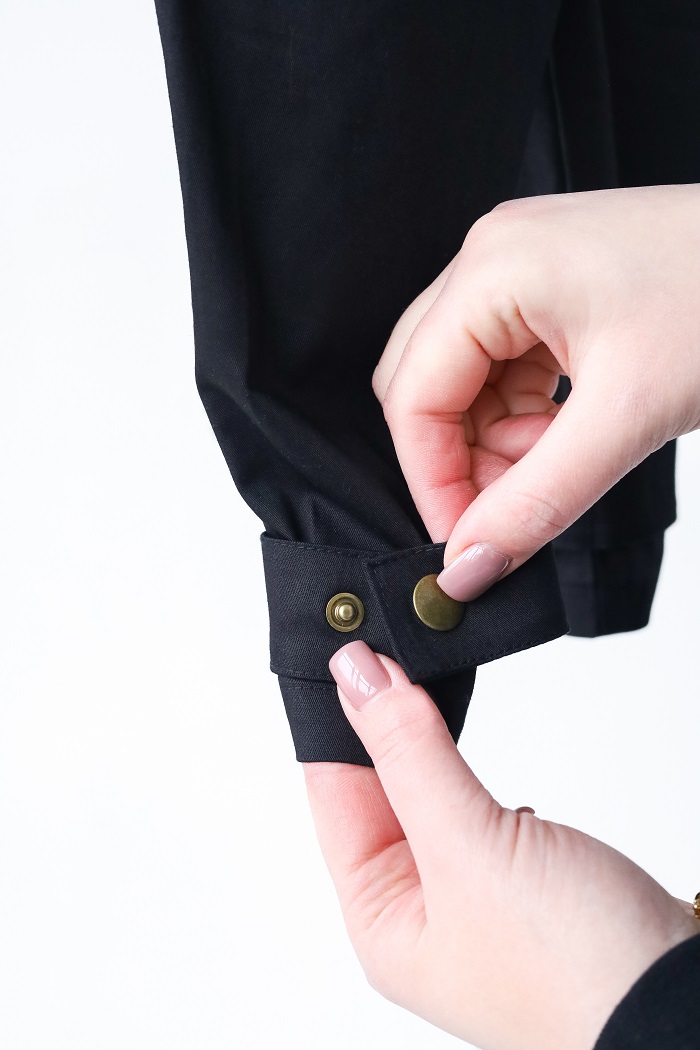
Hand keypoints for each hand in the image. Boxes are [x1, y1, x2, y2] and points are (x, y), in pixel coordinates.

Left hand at [303, 640, 698, 1049]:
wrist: (680, 1005)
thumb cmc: (574, 966)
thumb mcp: (469, 847)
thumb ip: (409, 756)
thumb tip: (356, 676)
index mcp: (381, 921)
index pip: (333, 799)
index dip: (334, 723)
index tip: (342, 653)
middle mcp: (418, 910)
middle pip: (377, 792)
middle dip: (378, 723)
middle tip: (379, 647)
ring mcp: (471, 892)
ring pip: (425, 792)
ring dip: (421, 739)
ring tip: (413, 672)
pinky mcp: (517, 875)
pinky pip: (469, 805)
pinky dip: (462, 765)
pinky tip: (464, 738)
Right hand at [372, 184, 699, 599]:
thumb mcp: (627, 417)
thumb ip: (537, 501)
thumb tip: (468, 567)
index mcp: (493, 270)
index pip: (412, 395)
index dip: (431, 480)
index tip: (463, 544)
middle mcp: (493, 259)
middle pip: (427, 386)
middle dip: (459, 462)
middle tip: (504, 517)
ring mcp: (522, 270)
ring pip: (465, 385)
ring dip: (495, 445)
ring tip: (552, 472)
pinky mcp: (552, 290)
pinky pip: (504, 370)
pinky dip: (524, 421)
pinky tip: (564, 441)